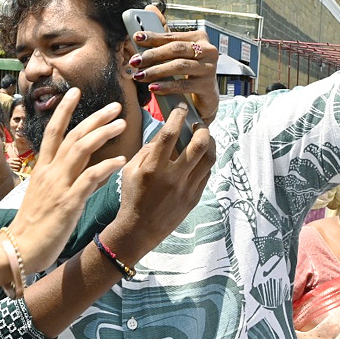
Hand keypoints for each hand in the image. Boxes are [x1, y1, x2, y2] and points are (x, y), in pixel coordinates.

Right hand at [9, 88, 126, 274]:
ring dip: (102, 133)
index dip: (64, 110)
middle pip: (72, 135)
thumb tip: (93, 171)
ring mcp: (58, 186)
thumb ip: (67, 181)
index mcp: (42, 169)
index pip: (53, 131)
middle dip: (94, 118)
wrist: (18, 249)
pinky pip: (89, 178)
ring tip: (120, 123)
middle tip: (115, 106)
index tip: (75, 91)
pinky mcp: (68, 203)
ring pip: (80, 149)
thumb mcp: (46, 197)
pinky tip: (121, 160)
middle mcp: (50, 172)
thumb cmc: (33, 226)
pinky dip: (106, 167)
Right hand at [106, 104, 214, 256]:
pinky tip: (200, 156)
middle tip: (198, 124)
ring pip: (209, 158)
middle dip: (202, 128)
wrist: (140, 229)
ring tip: (203, 137)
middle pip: (198, 144)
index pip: (169, 134)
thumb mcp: (130, 170)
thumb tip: (163, 132)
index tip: (181, 109)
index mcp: (153, 168)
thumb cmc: (132, 197)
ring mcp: (186, 188)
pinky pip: (207, 173)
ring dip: (209, 143)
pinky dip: (206, 160)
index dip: (177, 117)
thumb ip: (147, 150)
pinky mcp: (194, 197)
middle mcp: (173, 177)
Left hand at [127, 4, 218, 122]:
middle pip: (176, 49)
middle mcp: (208, 50)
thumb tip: (149, 7)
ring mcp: (209, 68)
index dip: (153, 37)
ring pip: (179, 66)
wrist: (205, 95)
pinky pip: (183, 85)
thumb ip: (164, 33)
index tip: (136, 37)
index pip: (172, 36)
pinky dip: (166, 86)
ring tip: (140, 75)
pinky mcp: (207, 86)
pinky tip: (153, 88)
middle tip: (134, 60)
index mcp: (199, 38)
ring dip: (156, 71)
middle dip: (152, 54)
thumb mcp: (177, 50)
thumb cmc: (188, 69)